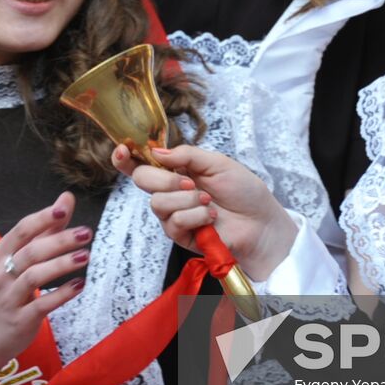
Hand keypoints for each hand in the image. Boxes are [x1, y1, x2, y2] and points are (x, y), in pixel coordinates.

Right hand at [0, 193, 89, 373]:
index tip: (63, 208)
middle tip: (86, 232)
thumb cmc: (4, 292)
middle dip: (59, 240)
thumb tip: (66, 198)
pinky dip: (60, 295)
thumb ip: (45, 229)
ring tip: (86, 257)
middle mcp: (3, 274)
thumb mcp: (18, 259)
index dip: (42, 218)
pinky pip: (40, 306)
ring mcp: (10, 298)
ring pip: (33, 277)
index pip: (21, 231)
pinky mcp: (20, 320)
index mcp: (2, 255)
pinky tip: (79, 286)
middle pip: (31, 252)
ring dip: (60, 265)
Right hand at [113, 143, 296, 280]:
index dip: (126, 157)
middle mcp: (170, 191)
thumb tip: (157, 152)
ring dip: (186, 200)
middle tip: (190, 182)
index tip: (123, 150)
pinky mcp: (180, 235)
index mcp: (176, 170)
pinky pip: (174, 222)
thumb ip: (186, 155)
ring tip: (209, 202)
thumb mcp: (217, 162)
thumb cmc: (243, 190)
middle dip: (164, 179)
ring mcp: (173, 214)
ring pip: (157, 203)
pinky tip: (211, 217)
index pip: (142, 162)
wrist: (261, 222)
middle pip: (142, 180)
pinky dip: (195, 216)